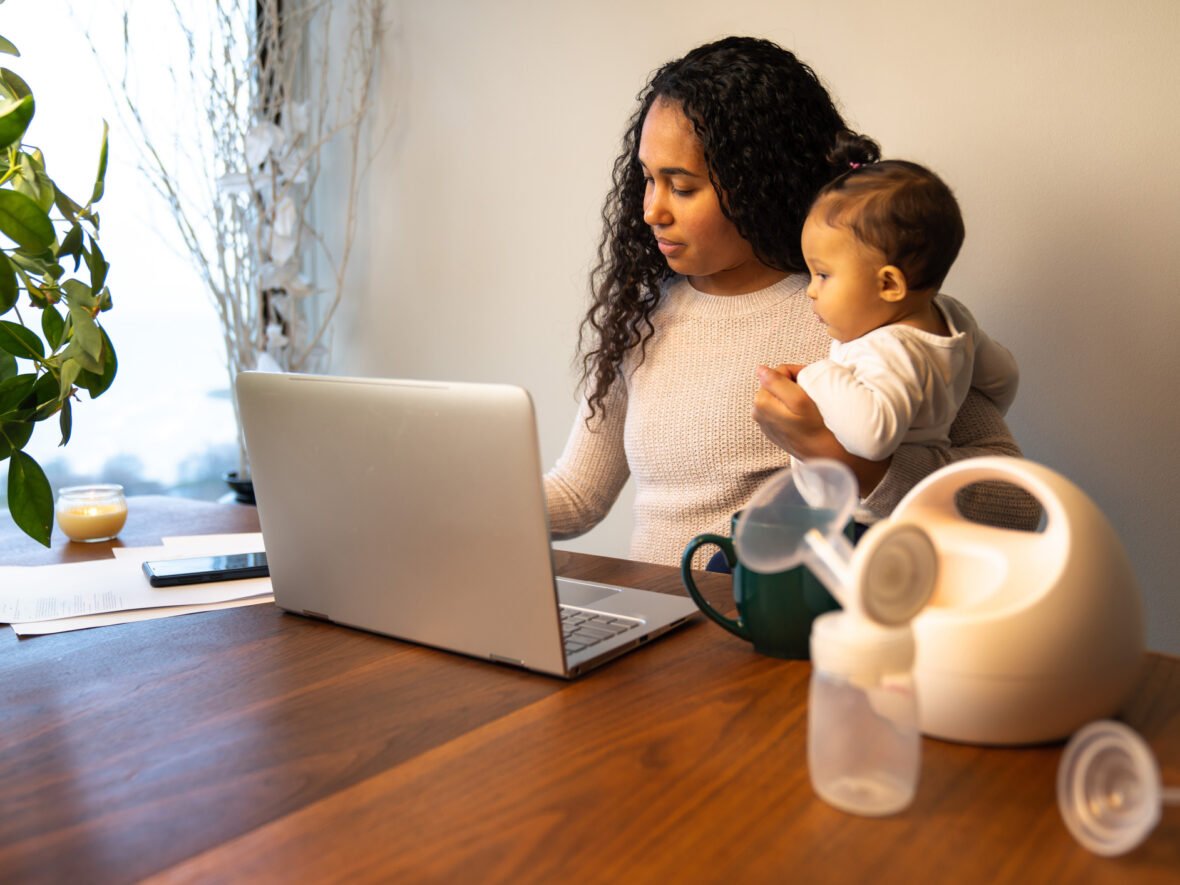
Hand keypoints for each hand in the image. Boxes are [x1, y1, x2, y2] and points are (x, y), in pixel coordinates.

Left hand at [752, 364, 890, 493]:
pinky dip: (791, 407)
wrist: (822, 455)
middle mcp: (757, 411)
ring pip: (779, 395)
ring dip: (793, 395)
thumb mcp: (799, 400)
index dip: (798, 373)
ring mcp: (764, 421)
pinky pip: (780, 408)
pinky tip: (802, 415)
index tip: (811, 382)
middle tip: (810, 394)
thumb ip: (777, 382)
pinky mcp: (772, 428)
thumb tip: (759, 368)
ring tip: (807, 404)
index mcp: (761, 401)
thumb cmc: (814, 428)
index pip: (778, 372)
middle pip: (777, 383)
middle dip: (794, 384)